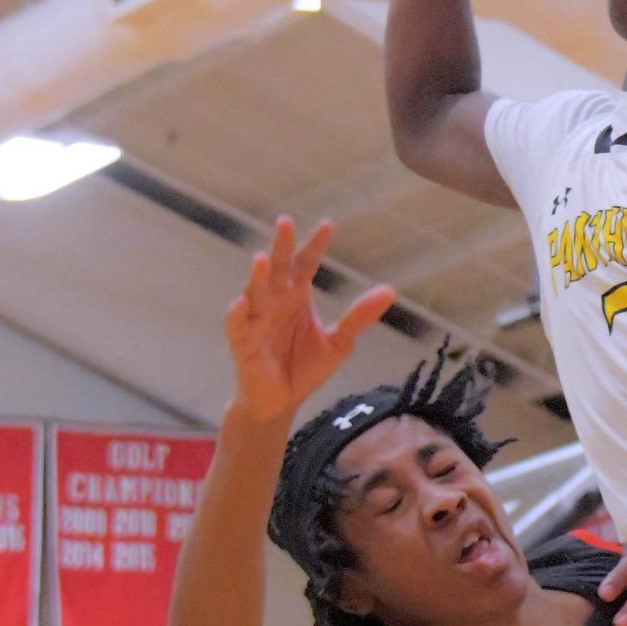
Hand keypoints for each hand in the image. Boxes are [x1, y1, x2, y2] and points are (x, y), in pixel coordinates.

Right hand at [224, 217, 394, 421]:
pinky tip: (242, 303)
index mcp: (296, 296)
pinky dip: (238, 314)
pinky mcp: (242, 343)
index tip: (327, 225)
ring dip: (258, 276)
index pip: (306, 263)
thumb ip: (358, 317)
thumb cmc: (304, 369)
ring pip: (255, 292)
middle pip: (278, 268)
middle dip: (281, 247)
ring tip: (263, 259)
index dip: (315, 245)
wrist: (281, 403)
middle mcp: (274, 301)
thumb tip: (389, 291)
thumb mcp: (339, 343)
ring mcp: (256, 320)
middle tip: (285, 222)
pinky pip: (237, 325)